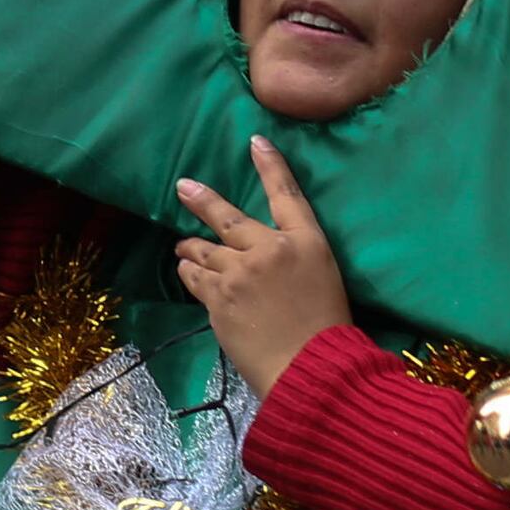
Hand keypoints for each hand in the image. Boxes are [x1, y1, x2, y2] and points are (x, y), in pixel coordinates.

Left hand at [171, 138, 348, 397]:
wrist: (310, 367)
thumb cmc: (327, 329)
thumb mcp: (324, 279)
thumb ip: (294, 258)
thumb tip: (263, 252)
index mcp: (307, 242)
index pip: (287, 195)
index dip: (271, 166)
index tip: (255, 142)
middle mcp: (270, 249)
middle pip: (228, 218)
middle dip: (202, 200)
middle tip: (184, 187)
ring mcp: (239, 272)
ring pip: (203, 250)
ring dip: (191, 247)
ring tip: (182, 246)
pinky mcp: (218, 297)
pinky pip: (194, 277)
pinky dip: (190, 272)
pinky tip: (188, 271)